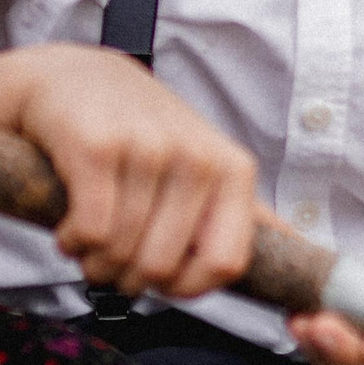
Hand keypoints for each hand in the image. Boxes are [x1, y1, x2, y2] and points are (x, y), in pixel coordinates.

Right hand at [0, 46, 257, 298]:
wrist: (65, 77)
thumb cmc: (135, 130)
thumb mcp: (200, 163)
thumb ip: (242, 211)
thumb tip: (299, 249)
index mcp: (232, 168)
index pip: (225, 264)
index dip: (185, 287)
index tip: (159, 275)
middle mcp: (197, 156)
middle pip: (162, 268)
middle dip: (126, 277)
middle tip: (109, 255)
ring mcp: (148, 148)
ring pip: (121, 254)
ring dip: (93, 261)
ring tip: (87, 237)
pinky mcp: (97, 148)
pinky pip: (89, 233)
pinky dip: (71, 242)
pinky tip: (68, 224)